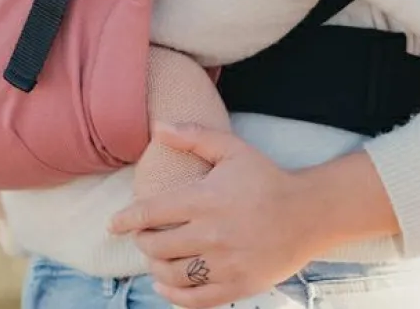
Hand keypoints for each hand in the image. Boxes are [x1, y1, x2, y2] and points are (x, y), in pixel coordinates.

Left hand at [109, 123, 326, 307]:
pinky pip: (194, 299)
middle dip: (142, 241)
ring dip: (155, 268)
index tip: (113, 224)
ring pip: (171, 275)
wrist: (306, 213)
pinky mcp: (236, 285)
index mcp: (206, 199)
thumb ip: (194, 136)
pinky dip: (173, 295)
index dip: (127, 219)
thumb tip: (159, 126)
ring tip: (154, 259)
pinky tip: (166, 284)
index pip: (152, 212)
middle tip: (143, 236)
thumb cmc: (266, 178)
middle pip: (157, 246)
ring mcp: (224, 263)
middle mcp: (211, 233)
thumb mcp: (232, 149)